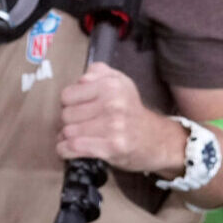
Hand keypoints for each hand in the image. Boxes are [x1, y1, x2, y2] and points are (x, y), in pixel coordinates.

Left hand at [56, 62, 181, 172]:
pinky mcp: (111, 147)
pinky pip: (72, 148)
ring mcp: (113, 127)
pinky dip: (66, 150)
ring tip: (76, 137)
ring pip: (67, 132)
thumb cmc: (130, 110)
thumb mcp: (120, 82)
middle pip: (66, 115)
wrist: (156, 139)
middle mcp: (113, 104)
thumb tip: (80, 79)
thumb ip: (98, 72)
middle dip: (68, 122)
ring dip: (66, 138)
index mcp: (111, 85)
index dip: (69, 103)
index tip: (78, 108)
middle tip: (79, 124)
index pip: (67, 95)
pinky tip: (70, 148)